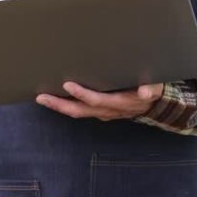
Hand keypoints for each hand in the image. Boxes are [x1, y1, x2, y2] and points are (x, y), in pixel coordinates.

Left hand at [36, 81, 163, 119]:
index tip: (68, 85)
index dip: (83, 94)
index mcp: (120, 103)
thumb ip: (151, 88)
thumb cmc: (151, 90)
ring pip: (77, 112)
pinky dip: (65, 105)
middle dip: (60, 105)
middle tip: (41, 97)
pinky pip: (79, 110)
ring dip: (59, 106)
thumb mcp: (155, 87)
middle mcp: (107, 110)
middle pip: (80, 110)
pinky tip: (53, 98)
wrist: (155, 106)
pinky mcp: (98, 110)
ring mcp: (101, 112)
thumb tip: (145, 92)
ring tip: (42, 98)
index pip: (98, 100)